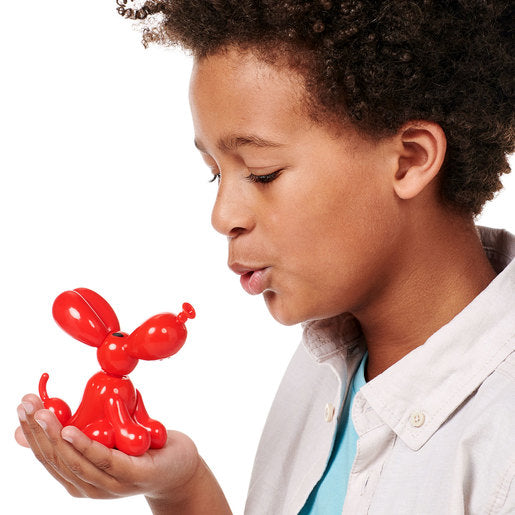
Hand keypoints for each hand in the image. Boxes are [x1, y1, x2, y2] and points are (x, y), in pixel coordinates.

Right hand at [15, 394, 200, 503]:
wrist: (180, 465)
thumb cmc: (138, 449)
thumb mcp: (103, 438)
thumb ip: (75, 434)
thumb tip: (36, 420)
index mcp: (79, 478)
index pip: (46, 456)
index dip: (31, 432)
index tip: (23, 405)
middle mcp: (90, 486)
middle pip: (56, 459)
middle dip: (38, 430)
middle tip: (27, 405)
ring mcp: (111, 484)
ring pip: (75, 461)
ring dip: (55, 436)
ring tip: (43, 414)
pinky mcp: (132, 475)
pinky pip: (104, 460)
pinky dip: (85, 446)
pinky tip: (70, 431)